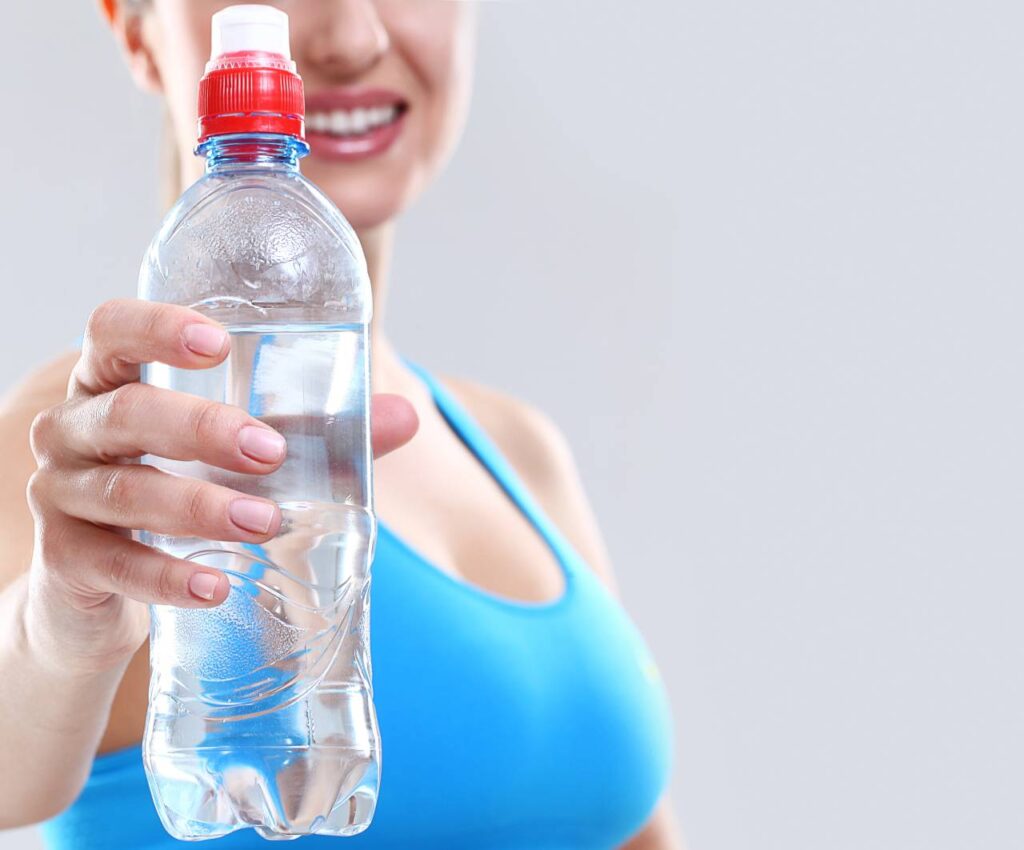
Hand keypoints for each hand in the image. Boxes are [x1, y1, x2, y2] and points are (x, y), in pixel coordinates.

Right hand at [24, 299, 416, 672]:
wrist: (106, 582)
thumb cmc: (182, 487)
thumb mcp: (238, 454)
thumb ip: (317, 433)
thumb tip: (405, 417)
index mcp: (113, 382)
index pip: (112, 330)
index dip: (155, 327)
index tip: (217, 340)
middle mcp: (73, 429)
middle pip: (126, 412)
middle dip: (201, 429)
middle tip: (271, 451)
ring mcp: (59, 493)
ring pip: (124, 492)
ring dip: (198, 506)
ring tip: (265, 523)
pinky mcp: (64, 559)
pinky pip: (113, 566)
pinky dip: (167, 577)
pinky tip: (217, 587)